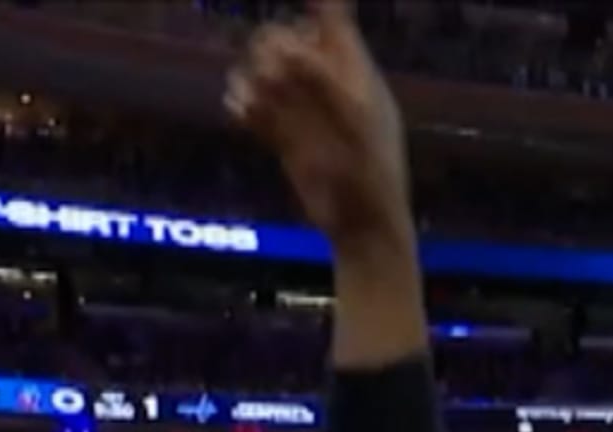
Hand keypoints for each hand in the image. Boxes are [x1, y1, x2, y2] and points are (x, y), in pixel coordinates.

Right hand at [226, 0, 413, 253]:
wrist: (361, 227)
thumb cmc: (372, 174)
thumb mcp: (356, 123)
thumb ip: (323, 83)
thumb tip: (286, 50)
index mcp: (356, 74)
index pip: (334, 23)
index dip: (316, 4)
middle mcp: (327, 85)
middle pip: (287, 40)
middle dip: (272, 47)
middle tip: (274, 75)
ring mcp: (303, 110)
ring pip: (264, 71)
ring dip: (252, 75)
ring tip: (256, 97)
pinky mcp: (283, 137)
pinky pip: (254, 107)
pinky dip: (243, 103)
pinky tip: (240, 112)